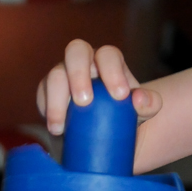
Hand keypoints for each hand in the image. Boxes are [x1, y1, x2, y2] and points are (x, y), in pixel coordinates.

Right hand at [36, 39, 162, 136]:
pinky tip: (56, 129)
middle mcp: (84, 63)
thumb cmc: (125, 118)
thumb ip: (149, 105)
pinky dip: (47, 111)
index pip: (108, 55)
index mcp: (109, 63)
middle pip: (76, 51)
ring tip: (63, 126)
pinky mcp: (47, 93)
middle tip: (85, 102)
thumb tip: (140, 99)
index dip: (112, 70)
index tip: (120, 96)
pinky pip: (42, 95)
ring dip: (57, 99)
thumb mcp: (142, 113)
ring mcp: (63, 76)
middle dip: (79, 74)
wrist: (104, 139)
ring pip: (55, 75)